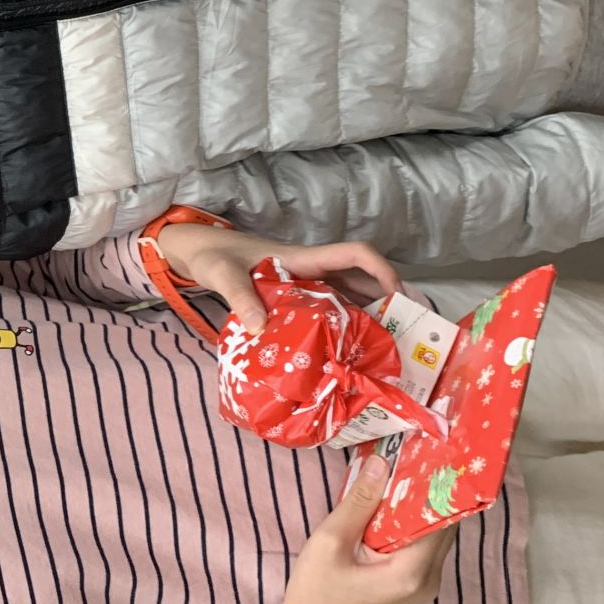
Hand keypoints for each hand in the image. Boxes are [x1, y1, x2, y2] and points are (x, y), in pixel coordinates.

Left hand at [154, 224, 400, 333]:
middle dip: (389, 301)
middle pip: (362, 280)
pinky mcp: (295, 298)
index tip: (398, 296)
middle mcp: (311, 270)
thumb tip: (258, 327)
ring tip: (386, 350)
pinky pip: (330, 309)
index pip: (353, 254)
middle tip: (407, 335)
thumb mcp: (222, 274)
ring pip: (350, 296)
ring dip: (370, 316)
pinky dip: (344, 326)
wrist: (196, 252)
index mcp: (302, 258)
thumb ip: (240, 296)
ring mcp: (305, 284)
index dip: (382, 270)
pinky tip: (346, 351)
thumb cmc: (212, 256)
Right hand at [276, 455, 457, 603]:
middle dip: (428, 489)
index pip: (440, 518)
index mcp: (412, 572)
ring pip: (436, 530)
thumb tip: (383, 462)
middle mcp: (430, 578)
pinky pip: (424, 541)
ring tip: (401, 470)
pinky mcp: (417, 580)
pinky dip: (412, 519)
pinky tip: (392, 499)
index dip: (435, 484)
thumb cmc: (317, 587)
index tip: (426, 452)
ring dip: (420, 502)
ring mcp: (426, 581)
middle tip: (412, 454)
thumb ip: (360, 501)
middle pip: (444, 523)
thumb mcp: (331, 540)